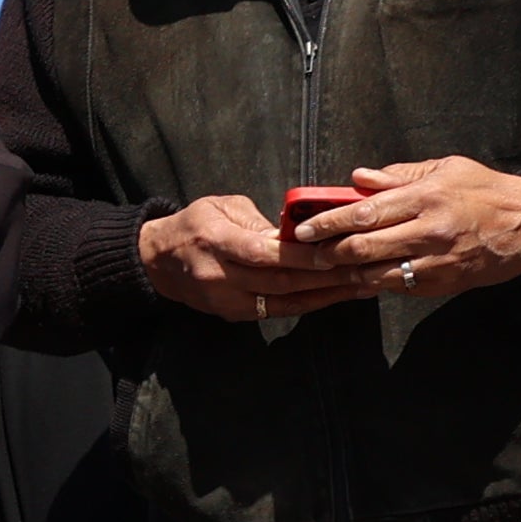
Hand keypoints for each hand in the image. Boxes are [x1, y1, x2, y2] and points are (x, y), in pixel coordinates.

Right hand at [141, 195, 365, 322]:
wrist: (155, 261)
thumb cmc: (193, 226)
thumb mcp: (220, 207)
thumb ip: (259, 220)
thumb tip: (299, 231)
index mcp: (215, 241)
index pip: (264, 252)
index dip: (302, 255)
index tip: (338, 251)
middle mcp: (220, 275)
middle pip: (281, 281)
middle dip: (328, 277)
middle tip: (365, 269)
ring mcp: (225, 299)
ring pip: (284, 301)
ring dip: (327, 294)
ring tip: (363, 285)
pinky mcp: (232, 314)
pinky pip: (277, 311)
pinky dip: (309, 303)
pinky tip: (336, 295)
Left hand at [296, 159, 520, 303]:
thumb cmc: (486, 192)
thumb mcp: (446, 169)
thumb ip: (399, 175)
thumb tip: (358, 178)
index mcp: (426, 198)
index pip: (364, 213)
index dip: (327, 222)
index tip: (304, 228)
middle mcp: (430, 232)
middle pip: (362, 248)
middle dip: (327, 253)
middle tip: (307, 252)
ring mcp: (437, 262)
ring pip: (375, 274)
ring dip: (346, 273)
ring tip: (327, 267)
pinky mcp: (443, 284)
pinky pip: (397, 287)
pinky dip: (374, 283)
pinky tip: (358, 277)